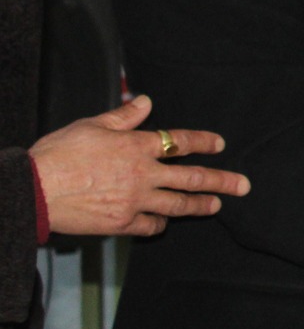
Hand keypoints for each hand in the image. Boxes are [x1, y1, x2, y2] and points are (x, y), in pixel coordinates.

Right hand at [29, 95, 248, 236]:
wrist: (35, 189)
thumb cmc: (58, 153)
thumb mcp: (91, 125)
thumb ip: (123, 116)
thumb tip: (146, 101)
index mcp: (138, 147)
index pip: (181, 141)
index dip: (204, 142)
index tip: (220, 144)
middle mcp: (144, 175)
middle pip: (192, 178)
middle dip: (222, 180)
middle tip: (244, 185)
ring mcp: (135, 202)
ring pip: (178, 205)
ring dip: (200, 205)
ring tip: (218, 205)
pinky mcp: (121, 223)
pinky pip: (150, 226)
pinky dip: (160, 224)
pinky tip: (165, 223)